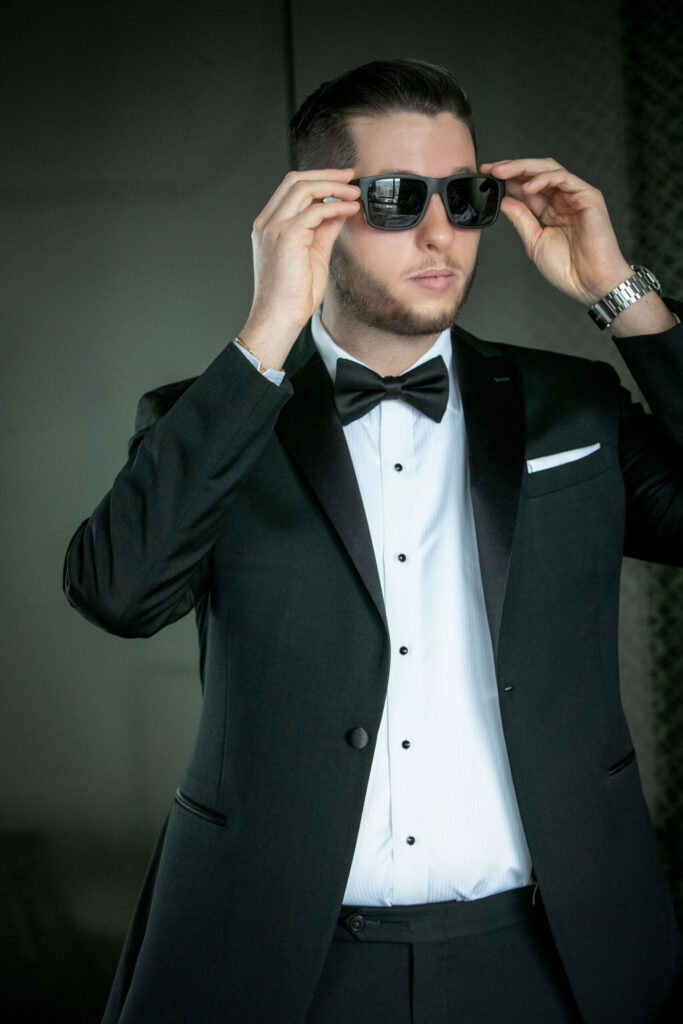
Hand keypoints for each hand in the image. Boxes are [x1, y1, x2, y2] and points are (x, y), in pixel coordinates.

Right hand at [242, 170, 360, 357]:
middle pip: (295, 180)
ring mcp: (274, 228)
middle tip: (351, 176)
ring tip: (354, 192)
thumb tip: (339, 210)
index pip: (291, 188)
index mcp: (269, 226)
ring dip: (333, 187)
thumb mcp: (313, 254)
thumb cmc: (293, 295)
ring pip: (304, 188)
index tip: (342, 180)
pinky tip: (350, 209)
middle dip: (326, 175)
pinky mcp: (286, 237)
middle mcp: (267, 223)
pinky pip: (315, 211)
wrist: (280, 318)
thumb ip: (324, 230)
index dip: (318, 179)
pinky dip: (336, 206)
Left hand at [480, 158, 632, 305]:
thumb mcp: (534, 242)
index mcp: (551, 211)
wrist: (590, 283)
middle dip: (512, 168)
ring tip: (502, 172)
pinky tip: (527, 187)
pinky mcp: (588, 196)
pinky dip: (543, 179)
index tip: (486, 177)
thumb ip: (521, 219)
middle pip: (536, 174)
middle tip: (490, 168)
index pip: (527, 188)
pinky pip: (563, 178)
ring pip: (549, 170)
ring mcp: (576, 196)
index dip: (507, 181)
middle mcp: (563, 200)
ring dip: (523, 168)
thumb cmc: (568, 268)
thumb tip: (504, 200)